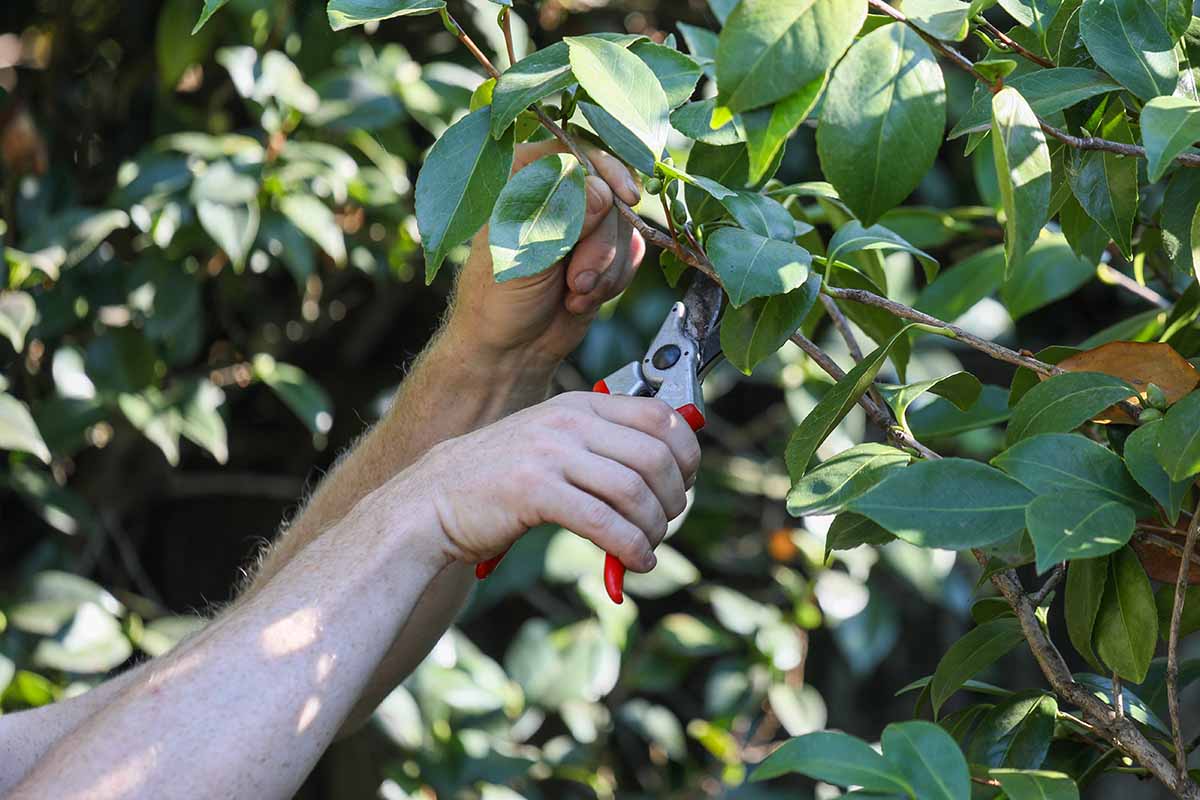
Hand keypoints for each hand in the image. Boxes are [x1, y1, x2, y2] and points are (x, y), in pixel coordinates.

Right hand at [403, 392, 699, 572]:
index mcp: (579, 405)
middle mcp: (569, 422)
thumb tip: (668, 469)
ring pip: (635, 491)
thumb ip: (602, 447)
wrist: (433, 501)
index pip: (660, 416)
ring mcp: (550, 454)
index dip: (687, 452)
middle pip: (656, 456)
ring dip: (654, 528)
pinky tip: (635, 562)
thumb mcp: (553, 444)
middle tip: (668, 522)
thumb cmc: (499, 480)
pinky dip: (631, 547)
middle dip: (675, 496)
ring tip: (648, 547)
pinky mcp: (534, 491)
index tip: (686, 482)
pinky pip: (604, 522)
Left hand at [445, 140, 647, 368]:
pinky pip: (632, 251)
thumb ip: (560, 219)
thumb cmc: (498, 299)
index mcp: (521, 178)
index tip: (624, 197)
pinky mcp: (603, 250)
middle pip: (609, 191)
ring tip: (574, 293)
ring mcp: (582, 222)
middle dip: (600, 242)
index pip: (573, 151)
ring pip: (624, 225)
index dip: (606, 170)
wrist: (511, 350)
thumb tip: (600, 192)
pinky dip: (614, 280)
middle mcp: (555, 194)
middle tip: (577, 278)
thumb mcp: (523, 254)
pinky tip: (583, 298)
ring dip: (605, 267)